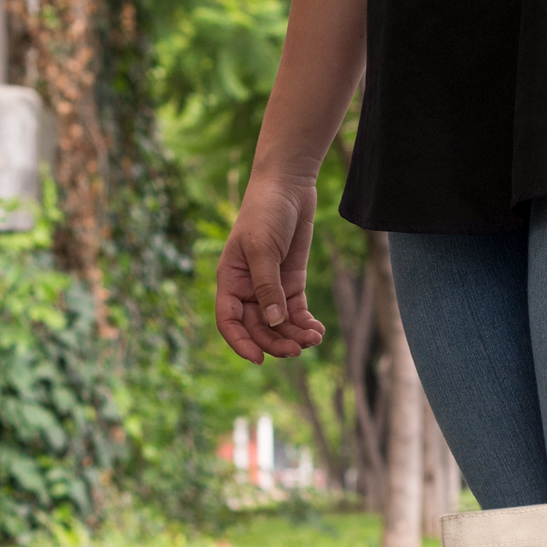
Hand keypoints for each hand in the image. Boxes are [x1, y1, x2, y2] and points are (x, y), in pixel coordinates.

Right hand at [215, 174, 326, 363]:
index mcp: (230, 280)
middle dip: (277, 343)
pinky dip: (306, 324)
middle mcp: (248, 288)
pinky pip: (296, 313)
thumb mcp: (263, 249)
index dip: (240, 343)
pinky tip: (318, 330)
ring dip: (295, 336)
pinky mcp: (292, 283)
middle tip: (298, 350)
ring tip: (315, 338)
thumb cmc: (266, 212)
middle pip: (258, 328)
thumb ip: (267, 287)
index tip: (259, 359)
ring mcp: (271, 288)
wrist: (289, 186)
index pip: (229, 321)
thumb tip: (273, 322)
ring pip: (280, 325)